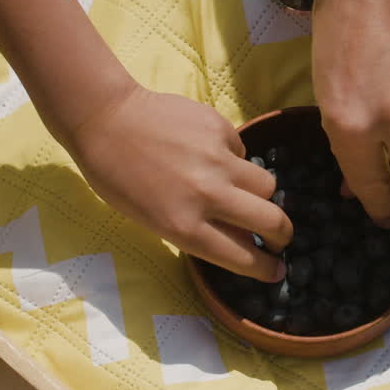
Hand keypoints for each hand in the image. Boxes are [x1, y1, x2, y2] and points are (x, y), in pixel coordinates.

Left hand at [67, 85, 292, 281]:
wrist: (108, 120)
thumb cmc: (119, 178)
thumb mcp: (153, 219)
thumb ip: (198, 231)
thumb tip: (242, 241)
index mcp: (183, 226)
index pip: (242, 257)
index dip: (265, 268)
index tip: (276, 270)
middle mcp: (207, 195)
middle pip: (271, 221)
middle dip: (282, 234)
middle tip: (279, 235)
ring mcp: (218, 159)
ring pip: (267, 185)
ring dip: (260, 194)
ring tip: (241, 189)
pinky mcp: (222, 129)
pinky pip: (244, 152)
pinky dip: (233, 158)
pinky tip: (208, 152)